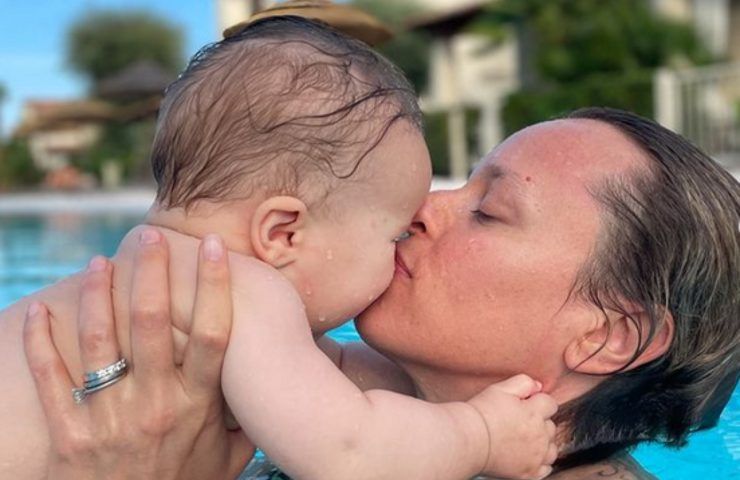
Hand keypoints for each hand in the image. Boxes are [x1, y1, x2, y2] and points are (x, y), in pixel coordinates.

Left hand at [23, 229, 253, 478]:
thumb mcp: (227, 459)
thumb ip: (246, 418)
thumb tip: (268, 381)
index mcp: (196, 405)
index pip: (211, 334)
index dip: (214, 286)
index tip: (215, 247)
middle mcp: (155, 404)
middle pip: (151, 323)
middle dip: (152, 272)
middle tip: (149, 235)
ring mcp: (110, 417)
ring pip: (101, 342)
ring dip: (98, 296)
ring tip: (99, 263)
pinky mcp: (70, 434)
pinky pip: (52, 381)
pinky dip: (40, 343)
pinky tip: (36, 311)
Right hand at [468, 374, 558, 479]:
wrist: (468, 440)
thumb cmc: (481, 414)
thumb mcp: (500, 389)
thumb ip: (523, 383)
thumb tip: (538, 386)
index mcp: (535, 413)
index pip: (550, 404)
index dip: (537, 402)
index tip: (524, 405)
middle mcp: (540, 435)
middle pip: (551, 426)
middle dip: (540, 422)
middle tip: (519, 422)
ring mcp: (536, 456)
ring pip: (552, 448)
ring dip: (543, 443)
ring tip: (524, 440)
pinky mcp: (530, 473)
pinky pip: (546, 468)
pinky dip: (541, 462)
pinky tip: (527, 456)